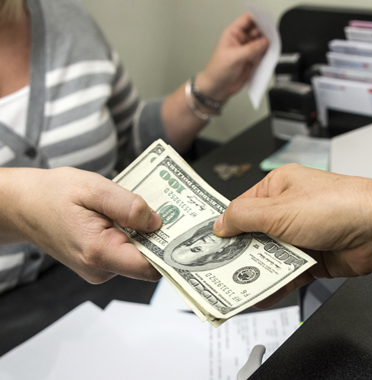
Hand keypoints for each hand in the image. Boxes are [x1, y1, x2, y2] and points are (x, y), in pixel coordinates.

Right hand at [1, 167, 161, 283]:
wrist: (24, 205)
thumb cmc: (53, 194)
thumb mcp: (93, 188)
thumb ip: (127, 206)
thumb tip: (157, 223)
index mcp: (99, 252)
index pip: (150, 267)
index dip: (172, 253)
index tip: (188, 235)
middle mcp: (99, 269)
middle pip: (148, 262)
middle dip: (162, 239)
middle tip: (174, 213)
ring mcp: (98, 269)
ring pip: (138, 257)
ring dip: (146, 236)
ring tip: (145, 210)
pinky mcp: (99, 264)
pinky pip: (126, 253)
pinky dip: (133, 236)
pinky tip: (128, 217)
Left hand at [197, 12, 268, 101]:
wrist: (217, 88)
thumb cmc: (217, 71)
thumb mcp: (234, 57)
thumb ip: (251, 49)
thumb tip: (265, 41)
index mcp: (233, 34)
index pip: (248, 20)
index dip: (257, 18)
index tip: (267, 22)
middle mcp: (241, 40)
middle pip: (257, 30)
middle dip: (265, 31)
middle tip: (273, 35)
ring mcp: (247, 51)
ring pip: (261, 42)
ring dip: (268, 43)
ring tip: (273, 46)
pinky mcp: (252, 61)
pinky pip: (263, 54)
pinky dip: (267, 54)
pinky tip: (270, 55)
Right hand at [214, 164, 371, 307]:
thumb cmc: (338, 205)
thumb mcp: (278, 209)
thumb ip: (244, 217)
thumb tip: (220, 224)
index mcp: (279, 187)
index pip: (242, 208)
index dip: (225, 227)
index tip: (206, 245)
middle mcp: (290, 210)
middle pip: (254, 235)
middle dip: (239, 253)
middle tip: (216, 272)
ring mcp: (302, 235)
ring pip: (270, 257)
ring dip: (256, 272)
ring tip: (235, 288)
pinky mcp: (314, 259)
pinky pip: (287, 274)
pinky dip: (275, 285)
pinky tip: (260, 295)